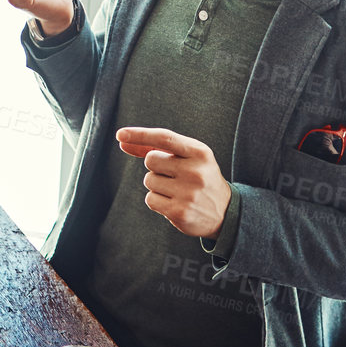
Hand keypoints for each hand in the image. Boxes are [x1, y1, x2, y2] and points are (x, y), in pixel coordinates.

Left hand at [116, 126, 230, 238]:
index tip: (120, 134)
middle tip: (175, 176)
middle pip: (151, 160)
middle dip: (156, 167)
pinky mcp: (180, 212)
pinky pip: (150, 199)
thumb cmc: (199, 178)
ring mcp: (188, 193)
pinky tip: (174, 203)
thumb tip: (122, 141)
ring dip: (157, 186)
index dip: (140, 134)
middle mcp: (195, 171)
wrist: (225, 212)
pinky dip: (157, 201)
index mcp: (200, 152)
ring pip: (149, 181)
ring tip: (178, 191)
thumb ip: (156, 148)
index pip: (164, 138)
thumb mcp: (187, 158)